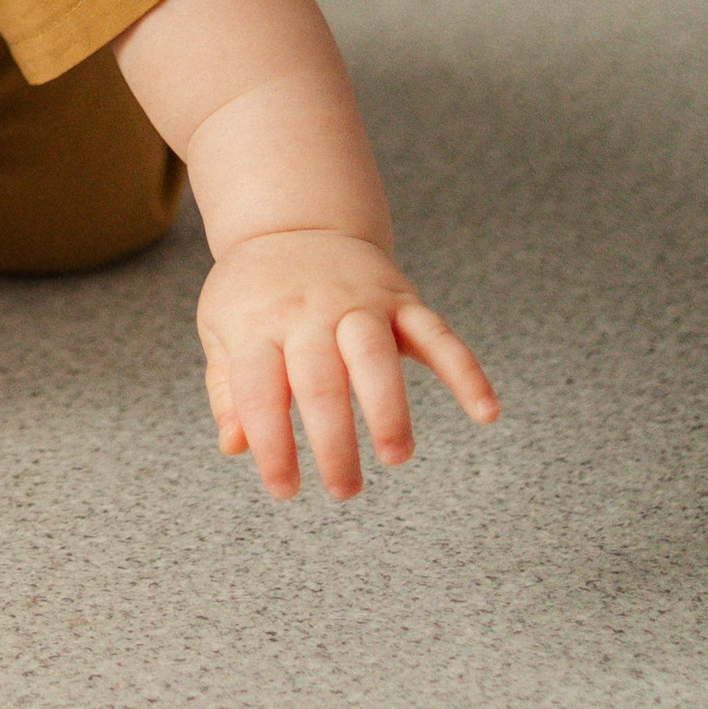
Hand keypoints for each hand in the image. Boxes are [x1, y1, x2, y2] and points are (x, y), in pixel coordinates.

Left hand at [196, 229, 498, 500]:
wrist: (294, 219)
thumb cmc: (256, 291)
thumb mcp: (221, 328)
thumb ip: (228, 389)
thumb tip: (234, 446)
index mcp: (258, 322)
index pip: (259, 390)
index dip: (272, 444)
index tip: (285, 489)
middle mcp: (308, 310)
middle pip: (319, 378)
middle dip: (333, 439)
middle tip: (344, 489)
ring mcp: (358, 302)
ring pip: (374, 353)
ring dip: (388, 407)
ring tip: (396, 455)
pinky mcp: (400, 299)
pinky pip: (436, 334)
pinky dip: (464, 371)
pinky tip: (486, 412)